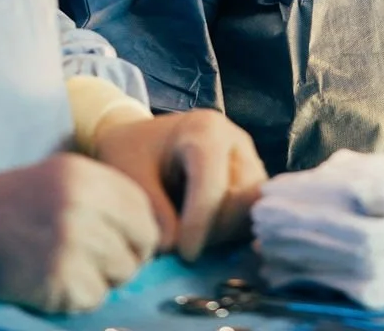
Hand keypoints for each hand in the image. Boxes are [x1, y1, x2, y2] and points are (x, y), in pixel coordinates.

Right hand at [0, 152, 159, 315]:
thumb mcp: (52, 179)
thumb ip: (97, 196)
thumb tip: (139, 227)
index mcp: (83, 173)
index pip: (142, 208)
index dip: (137, 232)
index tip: (122, 245)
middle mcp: (83, 202)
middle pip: (140, 244)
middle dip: (124, 260)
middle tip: (95, 266)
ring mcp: (72, 240)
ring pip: (120, 274)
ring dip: (100, 282)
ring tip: (67, 274)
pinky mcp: (58, 278)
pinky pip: (93, 299)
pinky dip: (77, 300)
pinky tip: (51, 287)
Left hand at [94, 109, 266, 260]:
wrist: (139, 140)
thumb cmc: (133, 155)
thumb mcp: (132, 177)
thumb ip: (154, 211)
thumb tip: (173, 246)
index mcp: (205, 130)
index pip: (213, 182)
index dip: (200, 222)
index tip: (184, 254)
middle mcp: (235, 142)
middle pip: (239, 198)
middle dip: (214, 231)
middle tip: (181, 247)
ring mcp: (248, 160)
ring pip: (251, 210)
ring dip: (224, 234)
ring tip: (190, 239)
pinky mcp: (251, 181)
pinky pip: (252, 216)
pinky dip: (231, 233)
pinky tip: (203, 235)